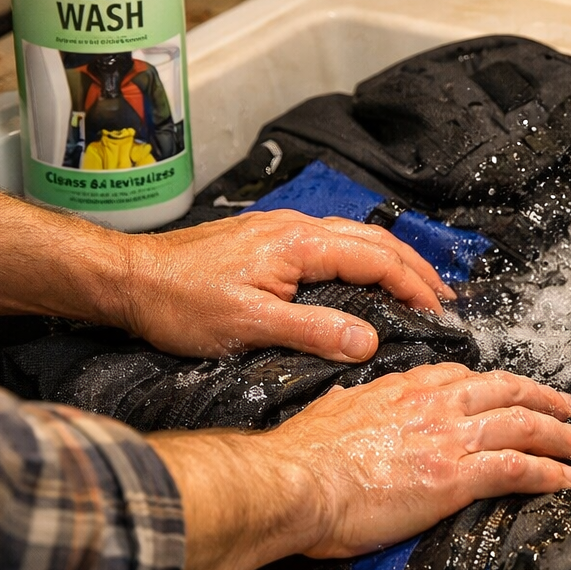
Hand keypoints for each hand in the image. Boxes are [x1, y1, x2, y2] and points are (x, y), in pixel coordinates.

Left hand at [0, 180, 456, 361]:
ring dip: (390, 262)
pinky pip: (333, 244)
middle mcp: (296, 228)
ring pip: (354, 239)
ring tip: (414, 290)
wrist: (127, 279)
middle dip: (414, 268)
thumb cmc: (179, 301)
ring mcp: (282, 231)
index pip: (377, 258)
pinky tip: (363, 280)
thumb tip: (369, 341)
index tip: (439, 311)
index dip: (414, 284)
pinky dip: (362, 261)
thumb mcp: (249, 325)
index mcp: (299, 244)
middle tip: (442, 300)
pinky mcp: (269, 241)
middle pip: (374, 241)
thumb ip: (314, 332)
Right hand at [150, 363, 570, 569]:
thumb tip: (348, 401)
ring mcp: (449, 438)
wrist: (296, 482)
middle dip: (545, 399)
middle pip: (507, 392)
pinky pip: (518, 468)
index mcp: (403, 389)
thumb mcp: (329, 412)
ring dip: (563, 437)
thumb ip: (349, 404)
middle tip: (569, 410)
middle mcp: (434, 405)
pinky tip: (567, 480)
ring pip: (524, 425)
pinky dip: (549, 472)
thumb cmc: (302, 457)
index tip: (509, 393)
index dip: (494, 386)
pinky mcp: (456, 477)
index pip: (462, 377)